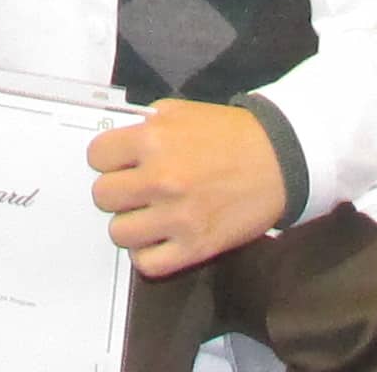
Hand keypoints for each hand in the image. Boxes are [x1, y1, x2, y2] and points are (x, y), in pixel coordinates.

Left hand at [87, 99, 288, 278]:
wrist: (280, 159)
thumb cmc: (230, 134)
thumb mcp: (181, 112)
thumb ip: (145, 126)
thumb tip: (116, 144)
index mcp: (153, 140)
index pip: (96, 156)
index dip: (108, 159)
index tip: (122, 163)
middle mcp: (160, 179)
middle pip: (103, 196)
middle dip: (117, 191)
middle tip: (137, 190)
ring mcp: (177, 216)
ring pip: (119, 232)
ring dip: (131, 224)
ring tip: (149, 215)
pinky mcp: (195, 247)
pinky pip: (147, 263)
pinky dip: (148, 254)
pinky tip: (159, 238)